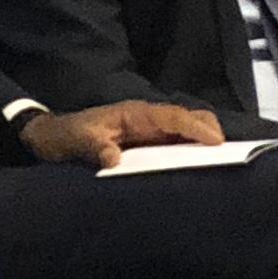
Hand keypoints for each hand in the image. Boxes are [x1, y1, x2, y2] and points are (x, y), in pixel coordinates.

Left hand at [22, 99, 225, 167]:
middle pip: (187, 117)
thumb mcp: (77, 141)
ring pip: (184, 129)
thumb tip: (115, 160)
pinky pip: (173, 142)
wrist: (51, 136)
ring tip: (218, 161)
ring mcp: (147, 130)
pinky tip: (196, 165)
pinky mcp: (144, 142)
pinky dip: (189, 149)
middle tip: (226, 153)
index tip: (216, 141)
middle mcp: (146, 118)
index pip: (173, 117)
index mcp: (135, 114)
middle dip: (208, 130)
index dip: (196, 128)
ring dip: (201, 140)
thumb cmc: (66, 136)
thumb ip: (96, 148)